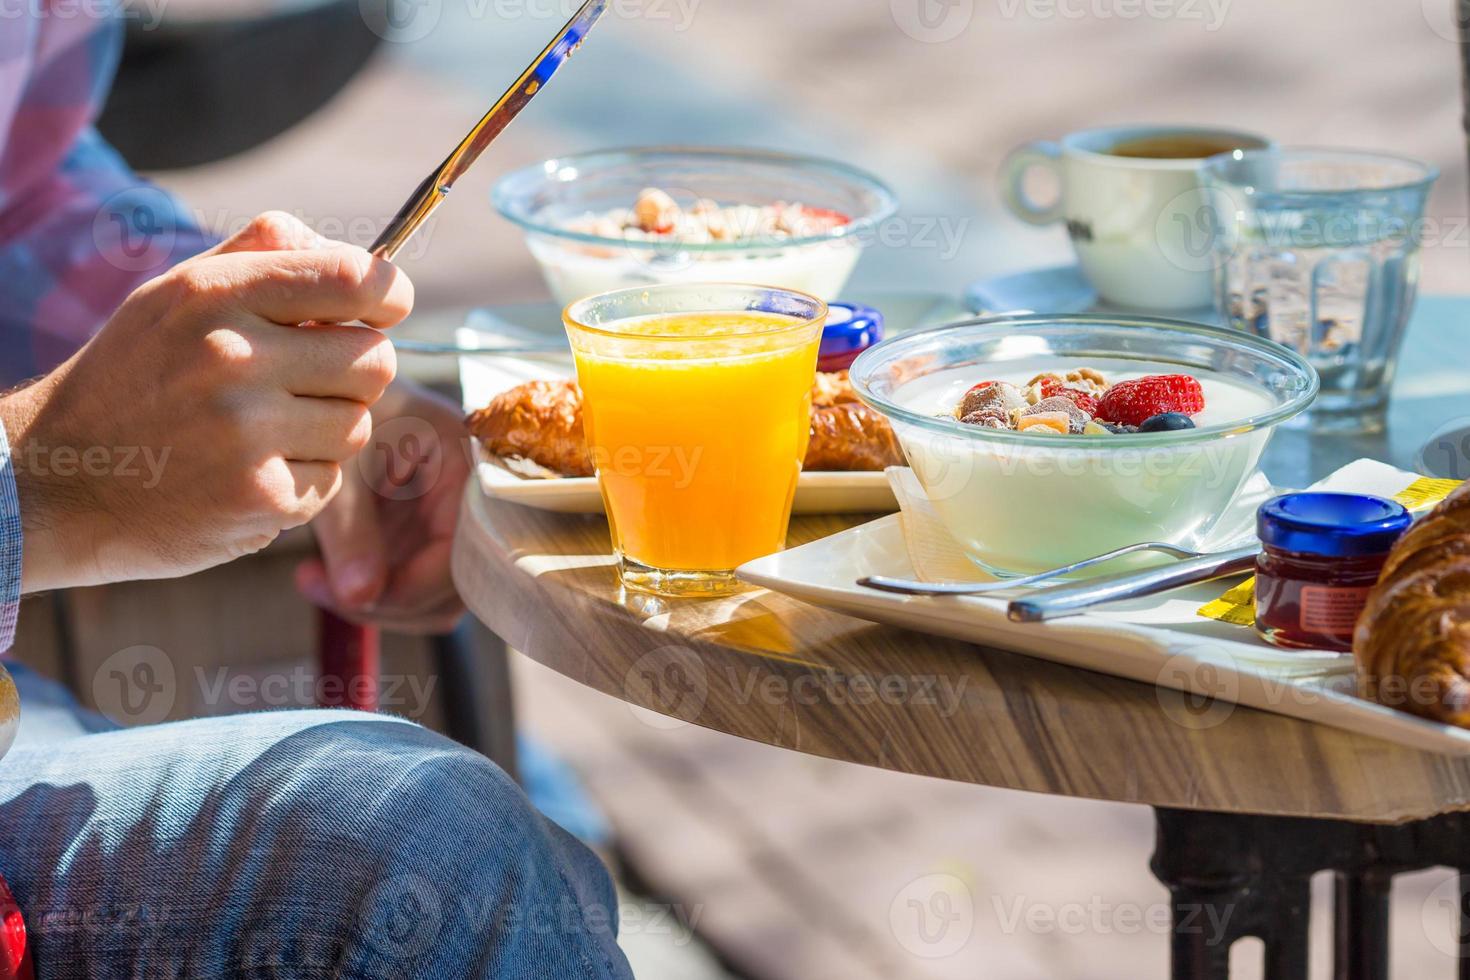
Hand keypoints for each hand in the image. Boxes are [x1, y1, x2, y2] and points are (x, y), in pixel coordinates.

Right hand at [0, 212, 412, 592]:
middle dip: (355, 373)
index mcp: (216, 294)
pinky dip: (300, 481)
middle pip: (376, 360)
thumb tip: (362, 257)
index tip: (382, 311)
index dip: (390, 296)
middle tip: (304, 383)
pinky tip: (244, 475)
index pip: (356, 279)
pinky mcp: (261, 498)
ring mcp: (247, 433)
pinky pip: (331, 481)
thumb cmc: (134, 377)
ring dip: (326, 431)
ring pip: (358, 425)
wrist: (54, 482)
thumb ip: (264, 253)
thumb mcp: (176, 293)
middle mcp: (233, 358)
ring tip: (260, 432)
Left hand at [293, 379, 471, 633]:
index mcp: (470, 468)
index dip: (411, 588)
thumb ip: (351, 531)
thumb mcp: (341, 467)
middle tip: (324, 589)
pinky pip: (413, 581)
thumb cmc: (334, 407)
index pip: (462, 555)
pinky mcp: (425, 531)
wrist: (321, 385)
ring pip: (434, 595)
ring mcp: (451, 519)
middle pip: (455, 587)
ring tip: (316, 579)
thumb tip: (358, 598)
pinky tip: (326, 571)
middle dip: (389, 601)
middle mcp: (473, 499)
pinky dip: (372, 587)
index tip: (352, 595)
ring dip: (377, 600)